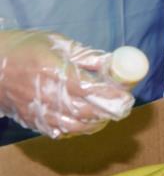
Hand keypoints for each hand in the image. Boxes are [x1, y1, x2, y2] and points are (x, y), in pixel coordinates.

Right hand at [0, 30, 134, 137]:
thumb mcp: (57, 43)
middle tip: (122, 105)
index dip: (109, 95)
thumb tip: (114, 65)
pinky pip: (58, 131)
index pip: (86, 88)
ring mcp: (36, 110)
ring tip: (107, 113)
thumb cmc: (26, 47)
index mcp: (52, 70)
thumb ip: (87, 56)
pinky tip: (86, 121)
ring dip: (95, 122)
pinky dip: (77, 129)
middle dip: (107, 110)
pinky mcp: (30, 120)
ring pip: (73, 126)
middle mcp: (44, 93)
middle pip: (83, 110)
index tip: (126, 96)